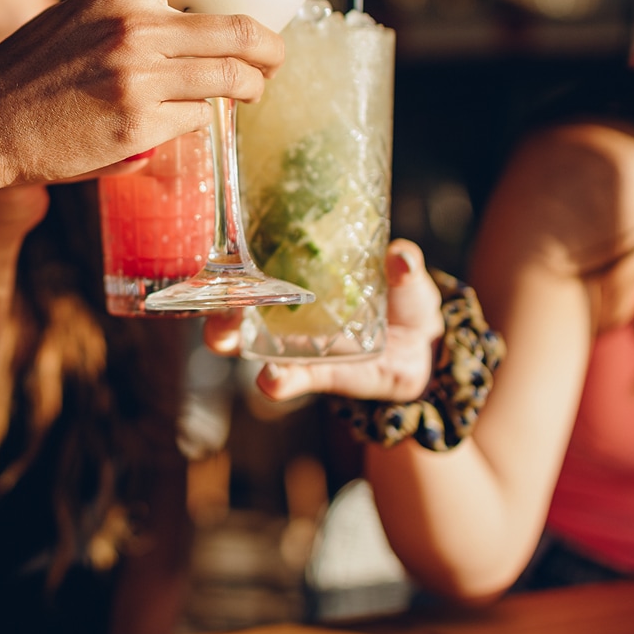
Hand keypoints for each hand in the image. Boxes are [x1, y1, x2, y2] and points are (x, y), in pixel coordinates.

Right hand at [0, 0, 286, 186]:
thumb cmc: (25, 71)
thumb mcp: (74, 15)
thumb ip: (127, 10)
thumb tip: (182, 22)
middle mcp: (134, 26)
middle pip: (240, 27)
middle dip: (271, 47)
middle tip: (273, 56)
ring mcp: (140, 78)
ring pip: (232, 78)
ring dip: (252, 86)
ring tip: (248, 90)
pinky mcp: (140, 125)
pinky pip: (198, 117)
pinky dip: (201, 118)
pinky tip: (184, 119)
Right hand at [205, 239, 442, 402]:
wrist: (424, 352)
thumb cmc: (403, 302)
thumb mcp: (407, 279)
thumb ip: (404, 267)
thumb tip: (399, 258)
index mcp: (298, 274)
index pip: (253, 262)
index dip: (226, 258)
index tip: (212, 252)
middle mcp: (285, 310)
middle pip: (234, 304)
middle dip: (214, 301)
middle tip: (209, 298)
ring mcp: (295, 344)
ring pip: (248, 343)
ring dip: (232, 341)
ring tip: (226, 341)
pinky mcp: (315, 375)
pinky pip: (289, 379)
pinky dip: (277, 381)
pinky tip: (270, 381)